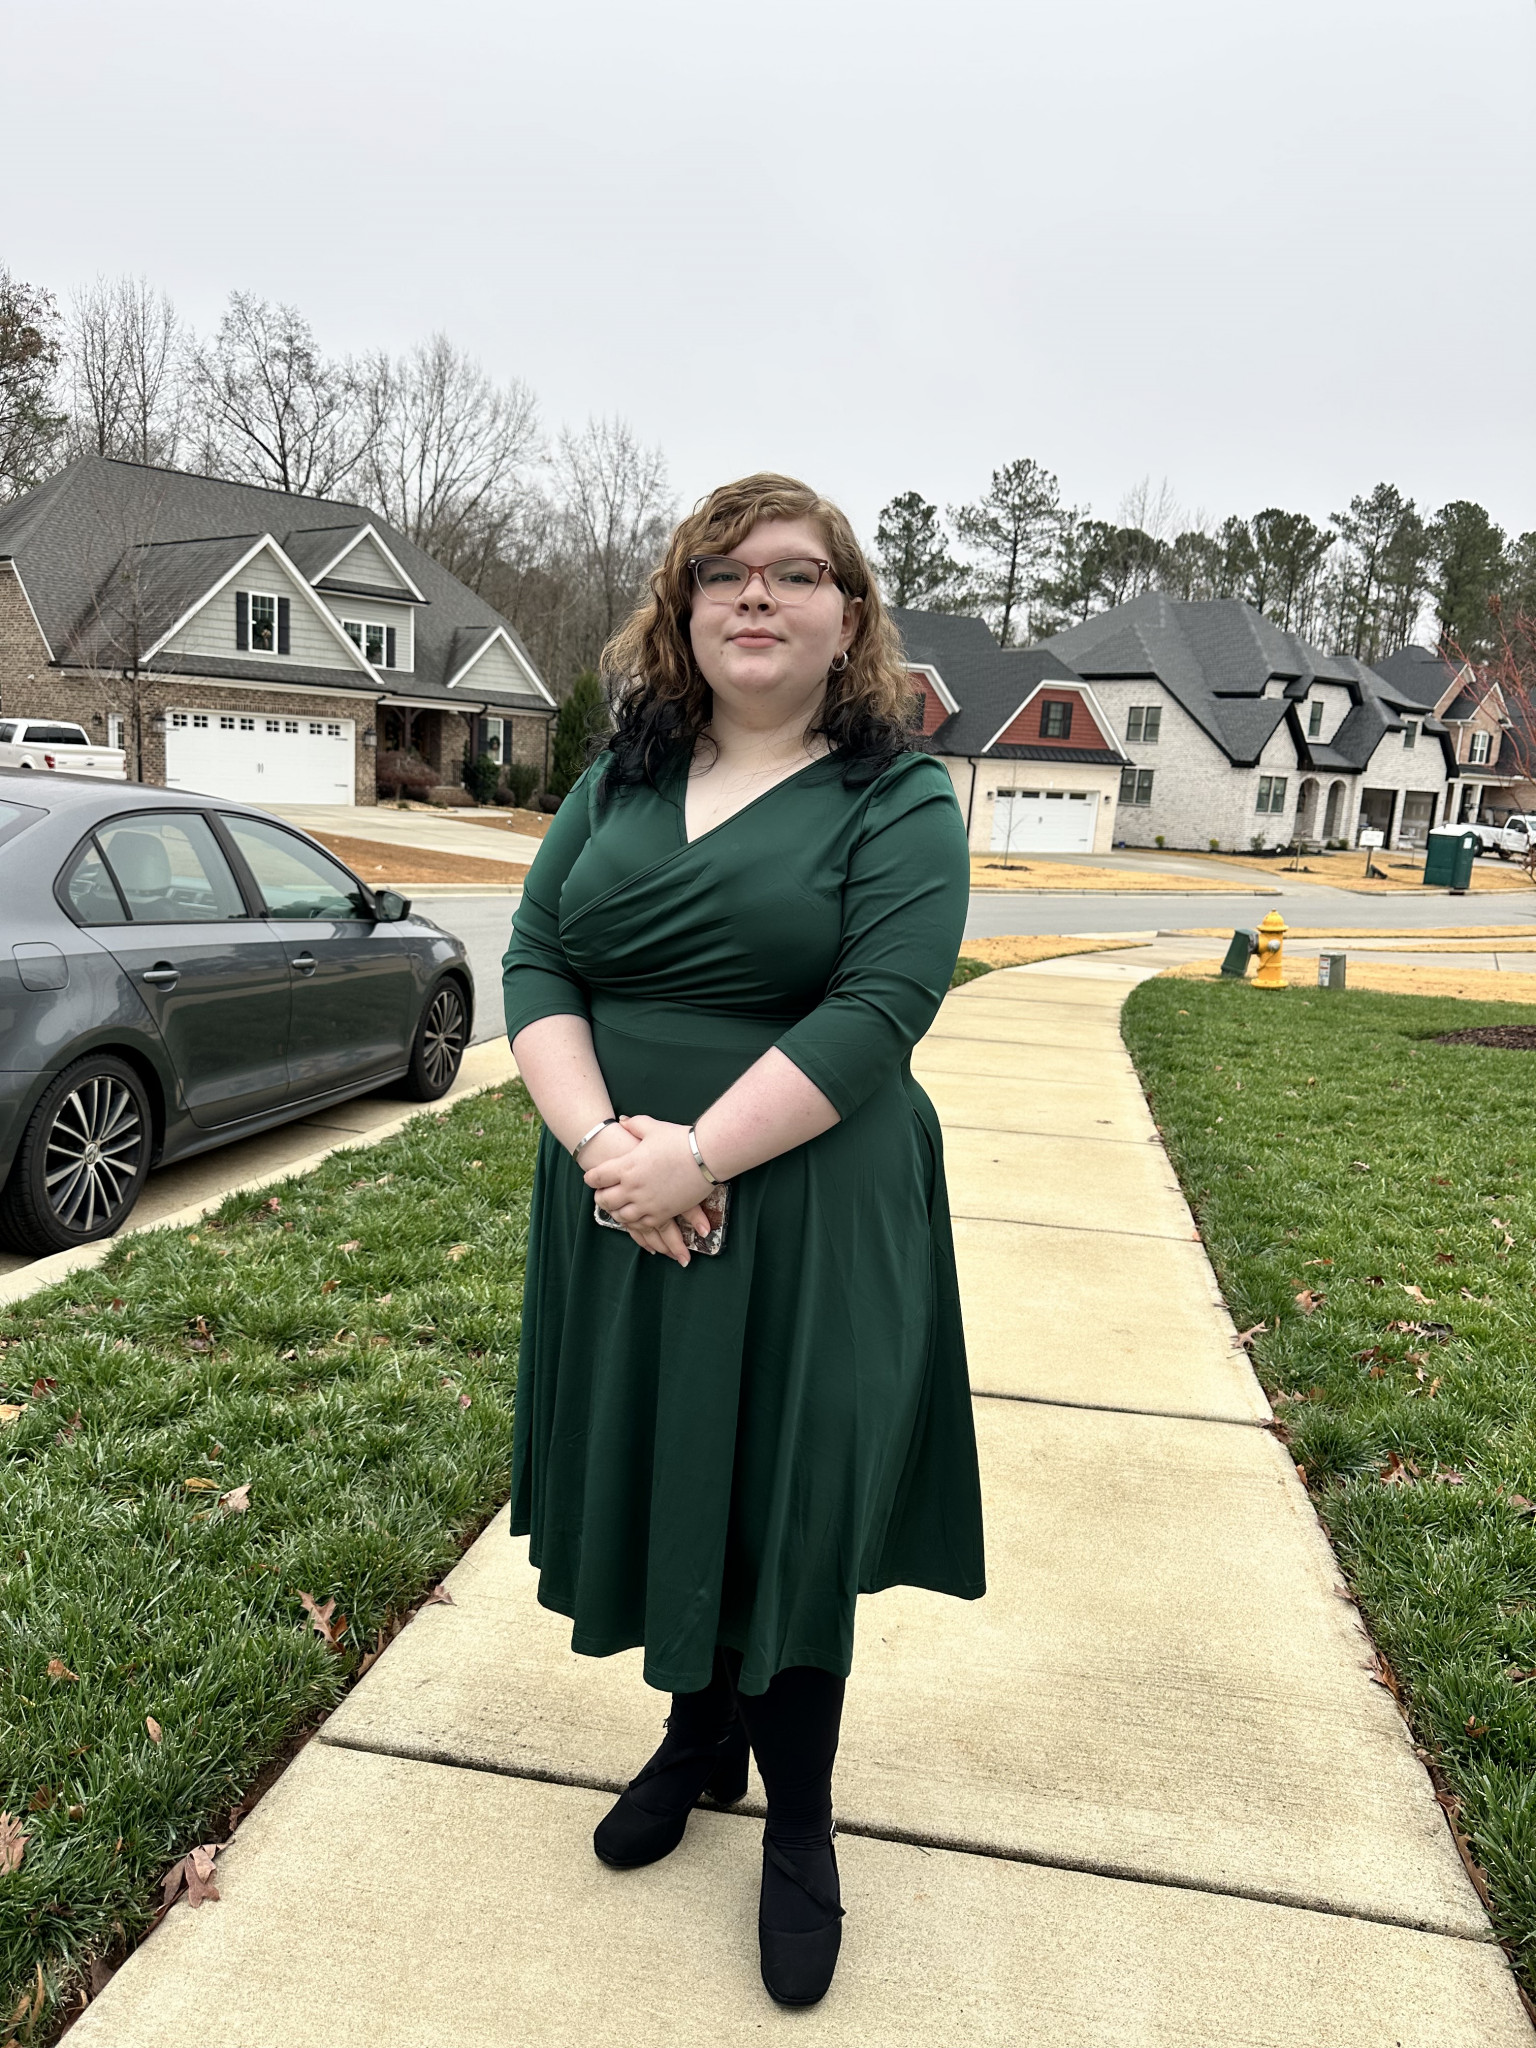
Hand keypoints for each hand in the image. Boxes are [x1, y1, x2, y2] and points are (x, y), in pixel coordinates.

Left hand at [583, 1114, 712, 1261]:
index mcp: (626, 1166)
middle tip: (603, 1194)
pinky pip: (640, 1224)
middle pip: (604, 1200)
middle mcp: (632, 1188)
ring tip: (617, 1207)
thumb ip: (634, 1125)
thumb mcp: (652, 1127)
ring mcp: (647, 1204)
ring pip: (620, 1215)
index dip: (592, 1177)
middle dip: (600, 1197)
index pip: (596, 1177)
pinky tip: (635, 1216)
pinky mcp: (662, 1214)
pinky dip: (634, 1222)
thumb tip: (622, 1122)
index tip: (593, 1177)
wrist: (706, 1156)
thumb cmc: (679, 1140)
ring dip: (615, 1211)